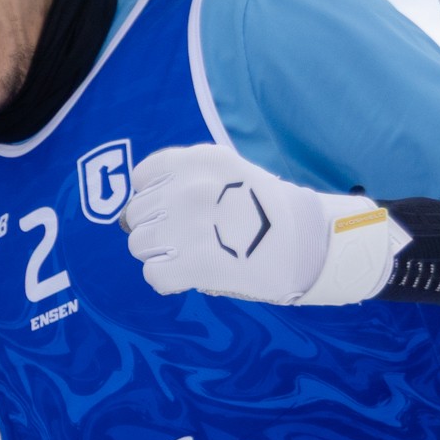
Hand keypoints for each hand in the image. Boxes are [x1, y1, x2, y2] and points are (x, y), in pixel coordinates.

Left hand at [123, 143, 404, 305]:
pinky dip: (168, 280)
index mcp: (198, 160)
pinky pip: (153, 274)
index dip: (153, 198)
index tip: (174, 210)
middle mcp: (187, 187)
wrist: (313, 242)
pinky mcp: (190, 263)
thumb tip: (126, 219)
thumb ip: (184, 185)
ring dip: (160, 254)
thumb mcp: (230, 176)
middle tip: (188, 238)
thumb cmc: (268, 212)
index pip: (142, 177)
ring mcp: (185, 225)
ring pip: (139, 244)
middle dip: (156, 228)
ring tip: (193, 255)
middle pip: (136, 214)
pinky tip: (193, 275)